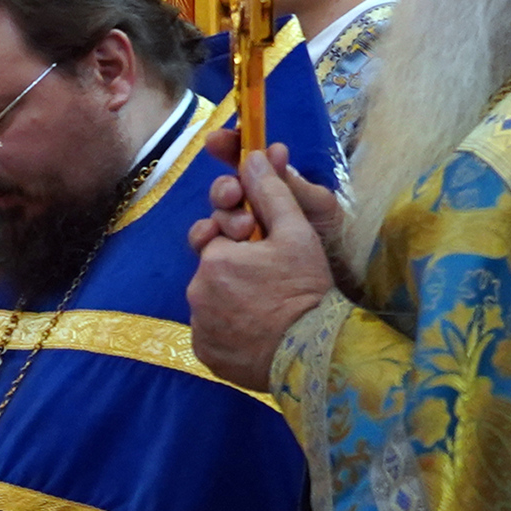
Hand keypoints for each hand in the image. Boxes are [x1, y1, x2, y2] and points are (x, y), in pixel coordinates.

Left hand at [186, 121, 341, 390]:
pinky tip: (256, 330)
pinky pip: (211, 333)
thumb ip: (270, 193)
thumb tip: (252, 156)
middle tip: (268, 280)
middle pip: (212, 271)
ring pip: (211, 302)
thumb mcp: (296, 233)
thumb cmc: (306, 288)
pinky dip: (228, 329)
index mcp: (214, 258)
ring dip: (231, 299)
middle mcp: (197, 292)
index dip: (241, 240)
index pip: (218, 238)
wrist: (313, 352)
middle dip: (234, 269)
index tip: (263, 249)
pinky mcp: (205, 354)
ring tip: (266, 306)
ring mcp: (199, 326)